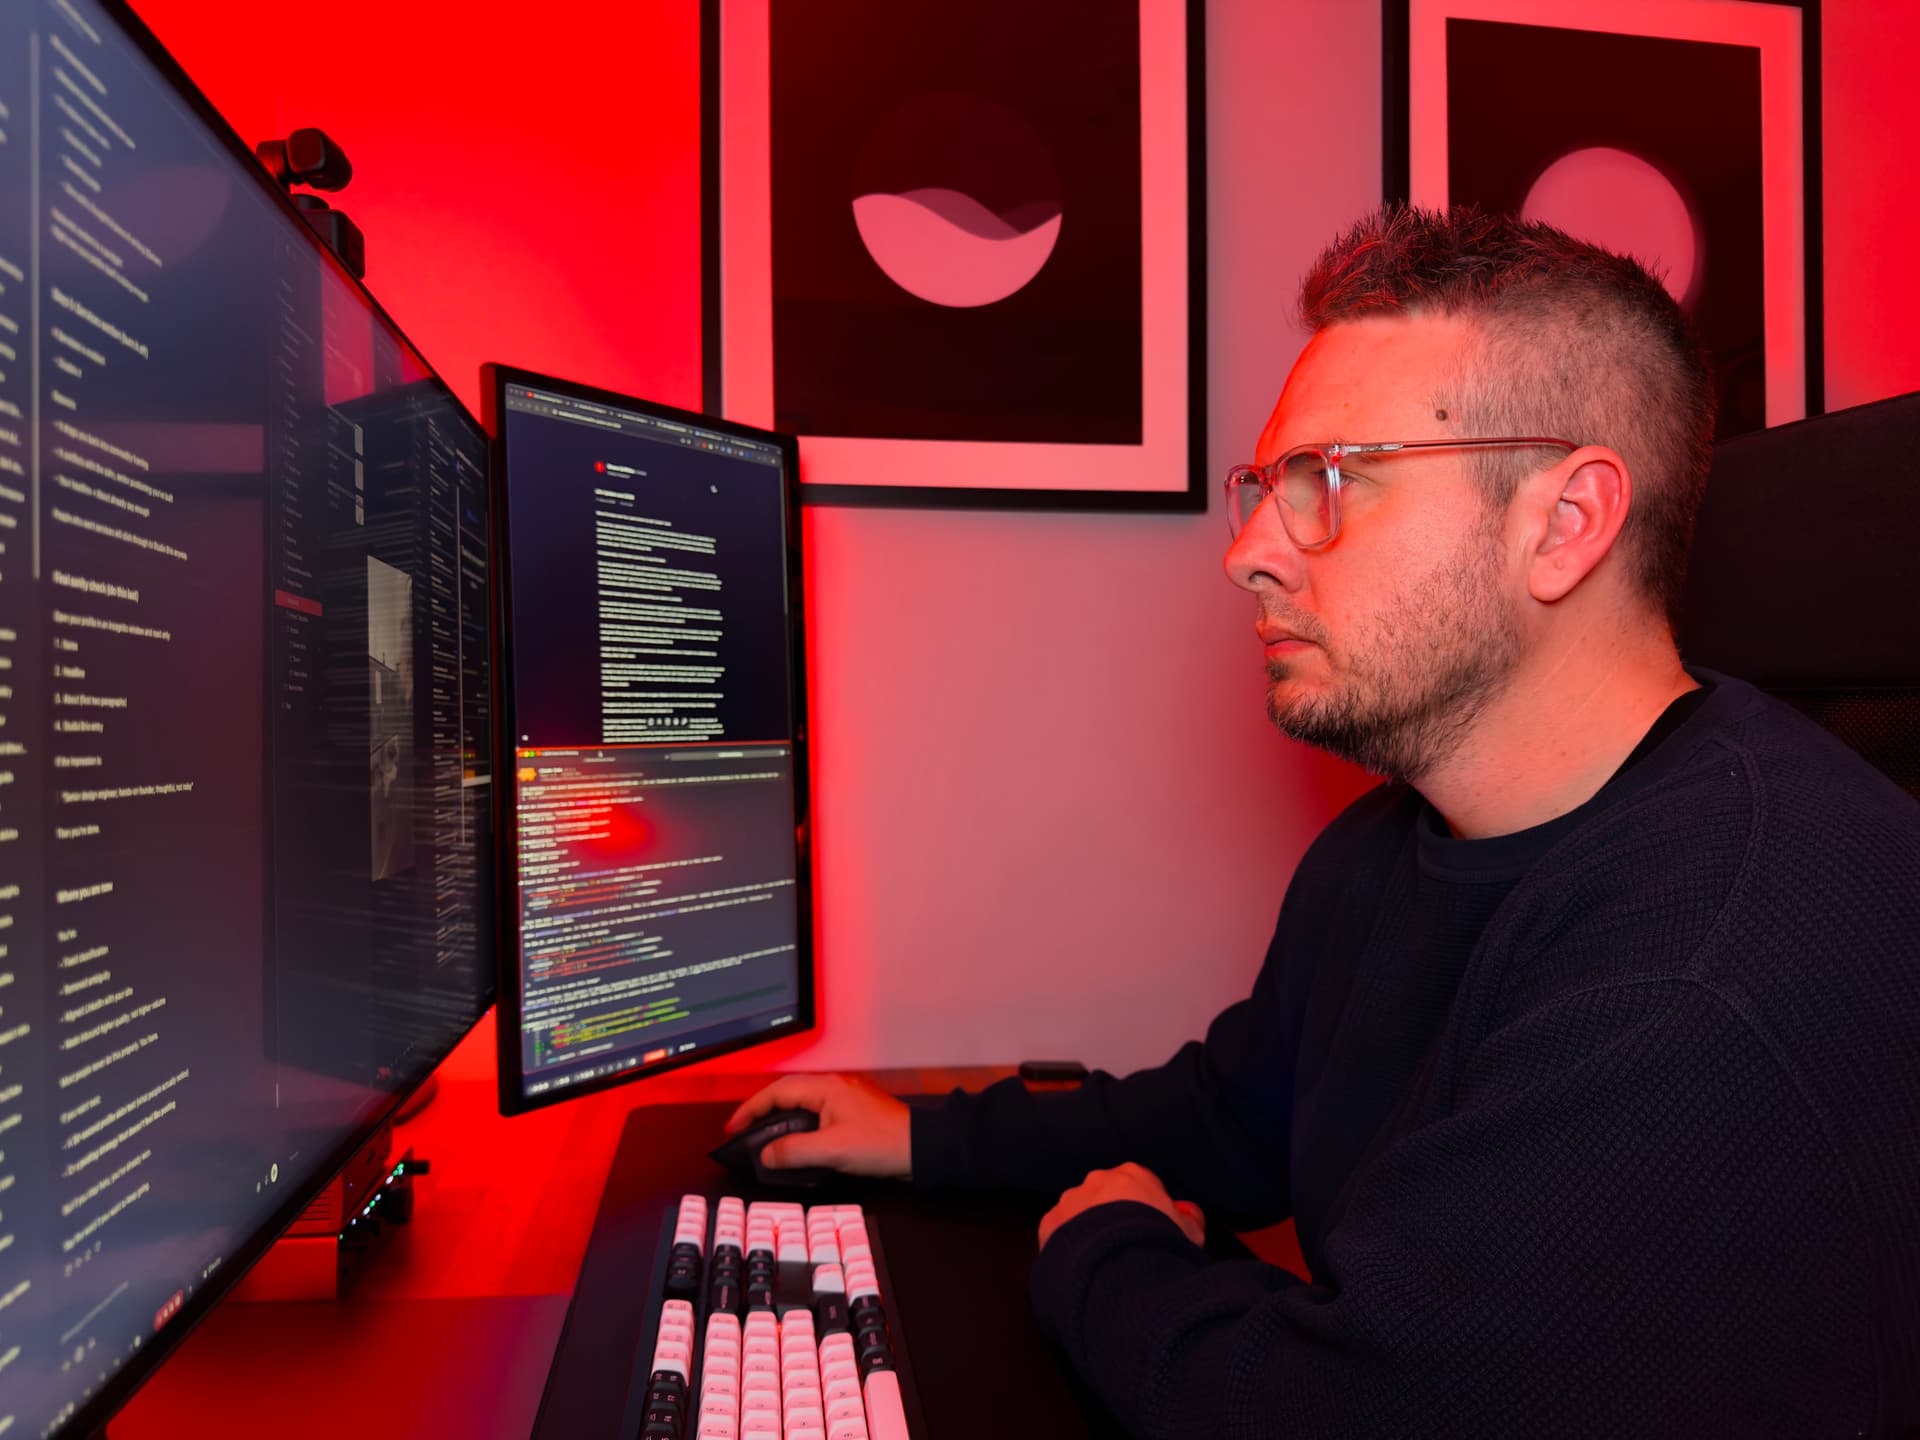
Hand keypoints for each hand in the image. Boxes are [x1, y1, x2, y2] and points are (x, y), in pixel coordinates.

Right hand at [723, 1073, 912, 1179]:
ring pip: (802, 1103)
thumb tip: (765, 1154)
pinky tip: (797, 1142)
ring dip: (781, 1119)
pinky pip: (817, 1113)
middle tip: (743, 1132)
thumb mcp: (832, 1150)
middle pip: (787, 1093)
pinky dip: (800, 1125)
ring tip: (764, 1138)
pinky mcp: (853, 1112)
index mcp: (826, 1087)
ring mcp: (845, 1097)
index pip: (777, 1092)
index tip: (733, 1127)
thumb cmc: (883, 1143)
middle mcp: (834, 1086)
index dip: (751, 1109)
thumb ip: (794, 1151)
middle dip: (762, 1111)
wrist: (922, 1148)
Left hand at [1038, 1162, 1204, 1251]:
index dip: (1146, 1210)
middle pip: (1106, 1197)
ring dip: (1088, 1232)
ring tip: (1103, 1263)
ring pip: (1079, 1215)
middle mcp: (1098, 1180)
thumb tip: (1189, 1216)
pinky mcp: (1050, 1223)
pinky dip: (1069, 1250)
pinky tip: (1083, 1269)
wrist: (1121, 1263)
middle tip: (1125, 1248)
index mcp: (1133, 1175)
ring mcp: (1071, 1200)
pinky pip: (1060, 1235)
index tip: (1150, 1231)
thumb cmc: (1160, 1245)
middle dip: (1113, 1217)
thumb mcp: (1190, 1233)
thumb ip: (1190, 1220)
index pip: (1139, 1185)